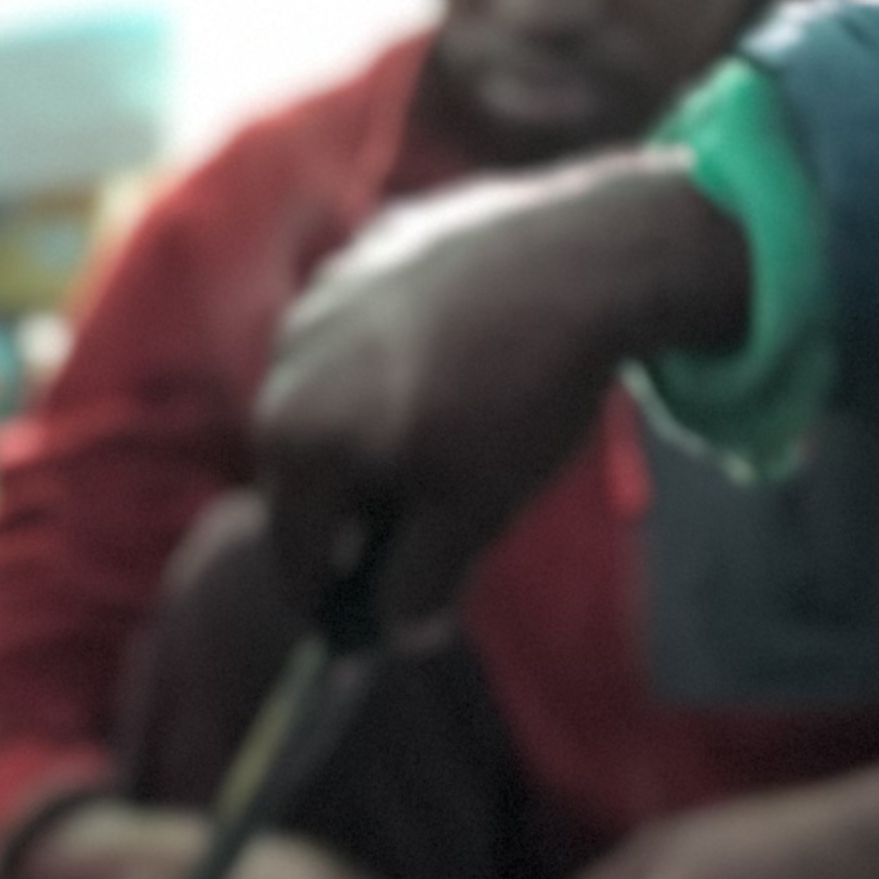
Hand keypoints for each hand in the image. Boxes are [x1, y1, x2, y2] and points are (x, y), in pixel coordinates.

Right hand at [258, 155, 750, 626]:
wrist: (590, 257)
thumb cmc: (520, 399)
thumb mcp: (473, 516)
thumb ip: (420, 586)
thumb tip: (400, 633)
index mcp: (298, 439)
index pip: (294, 551)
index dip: (328, 598)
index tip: (357, 618)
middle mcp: (287, 363)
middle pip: (300, 471)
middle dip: (345, 510)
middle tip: (405, 533)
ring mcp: (325, 294)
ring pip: (326, 394)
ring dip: (362, 432)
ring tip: (434, 442)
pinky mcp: (372, 246)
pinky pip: (361, 330)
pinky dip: (387, 362)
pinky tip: (449, 366)